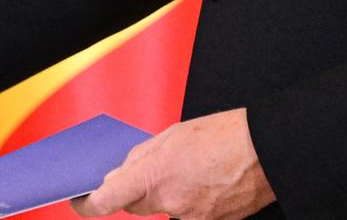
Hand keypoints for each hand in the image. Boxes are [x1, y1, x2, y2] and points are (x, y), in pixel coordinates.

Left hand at [72, 108, 273, 219]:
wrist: (266, 151)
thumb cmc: (222, 135)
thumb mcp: (170, 136)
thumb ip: (141, 158)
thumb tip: (121, 174)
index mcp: (153, 176)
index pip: (107, 201)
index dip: (89, 205)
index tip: (81, 202)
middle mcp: (168, 203)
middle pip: (134, 206)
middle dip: (133, 192)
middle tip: (148, 172)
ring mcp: (190, 217)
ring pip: (162, 210)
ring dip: (164, 196)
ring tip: (188, 171)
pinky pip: (186, 215)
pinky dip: (187, 202)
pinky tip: (202, 183)